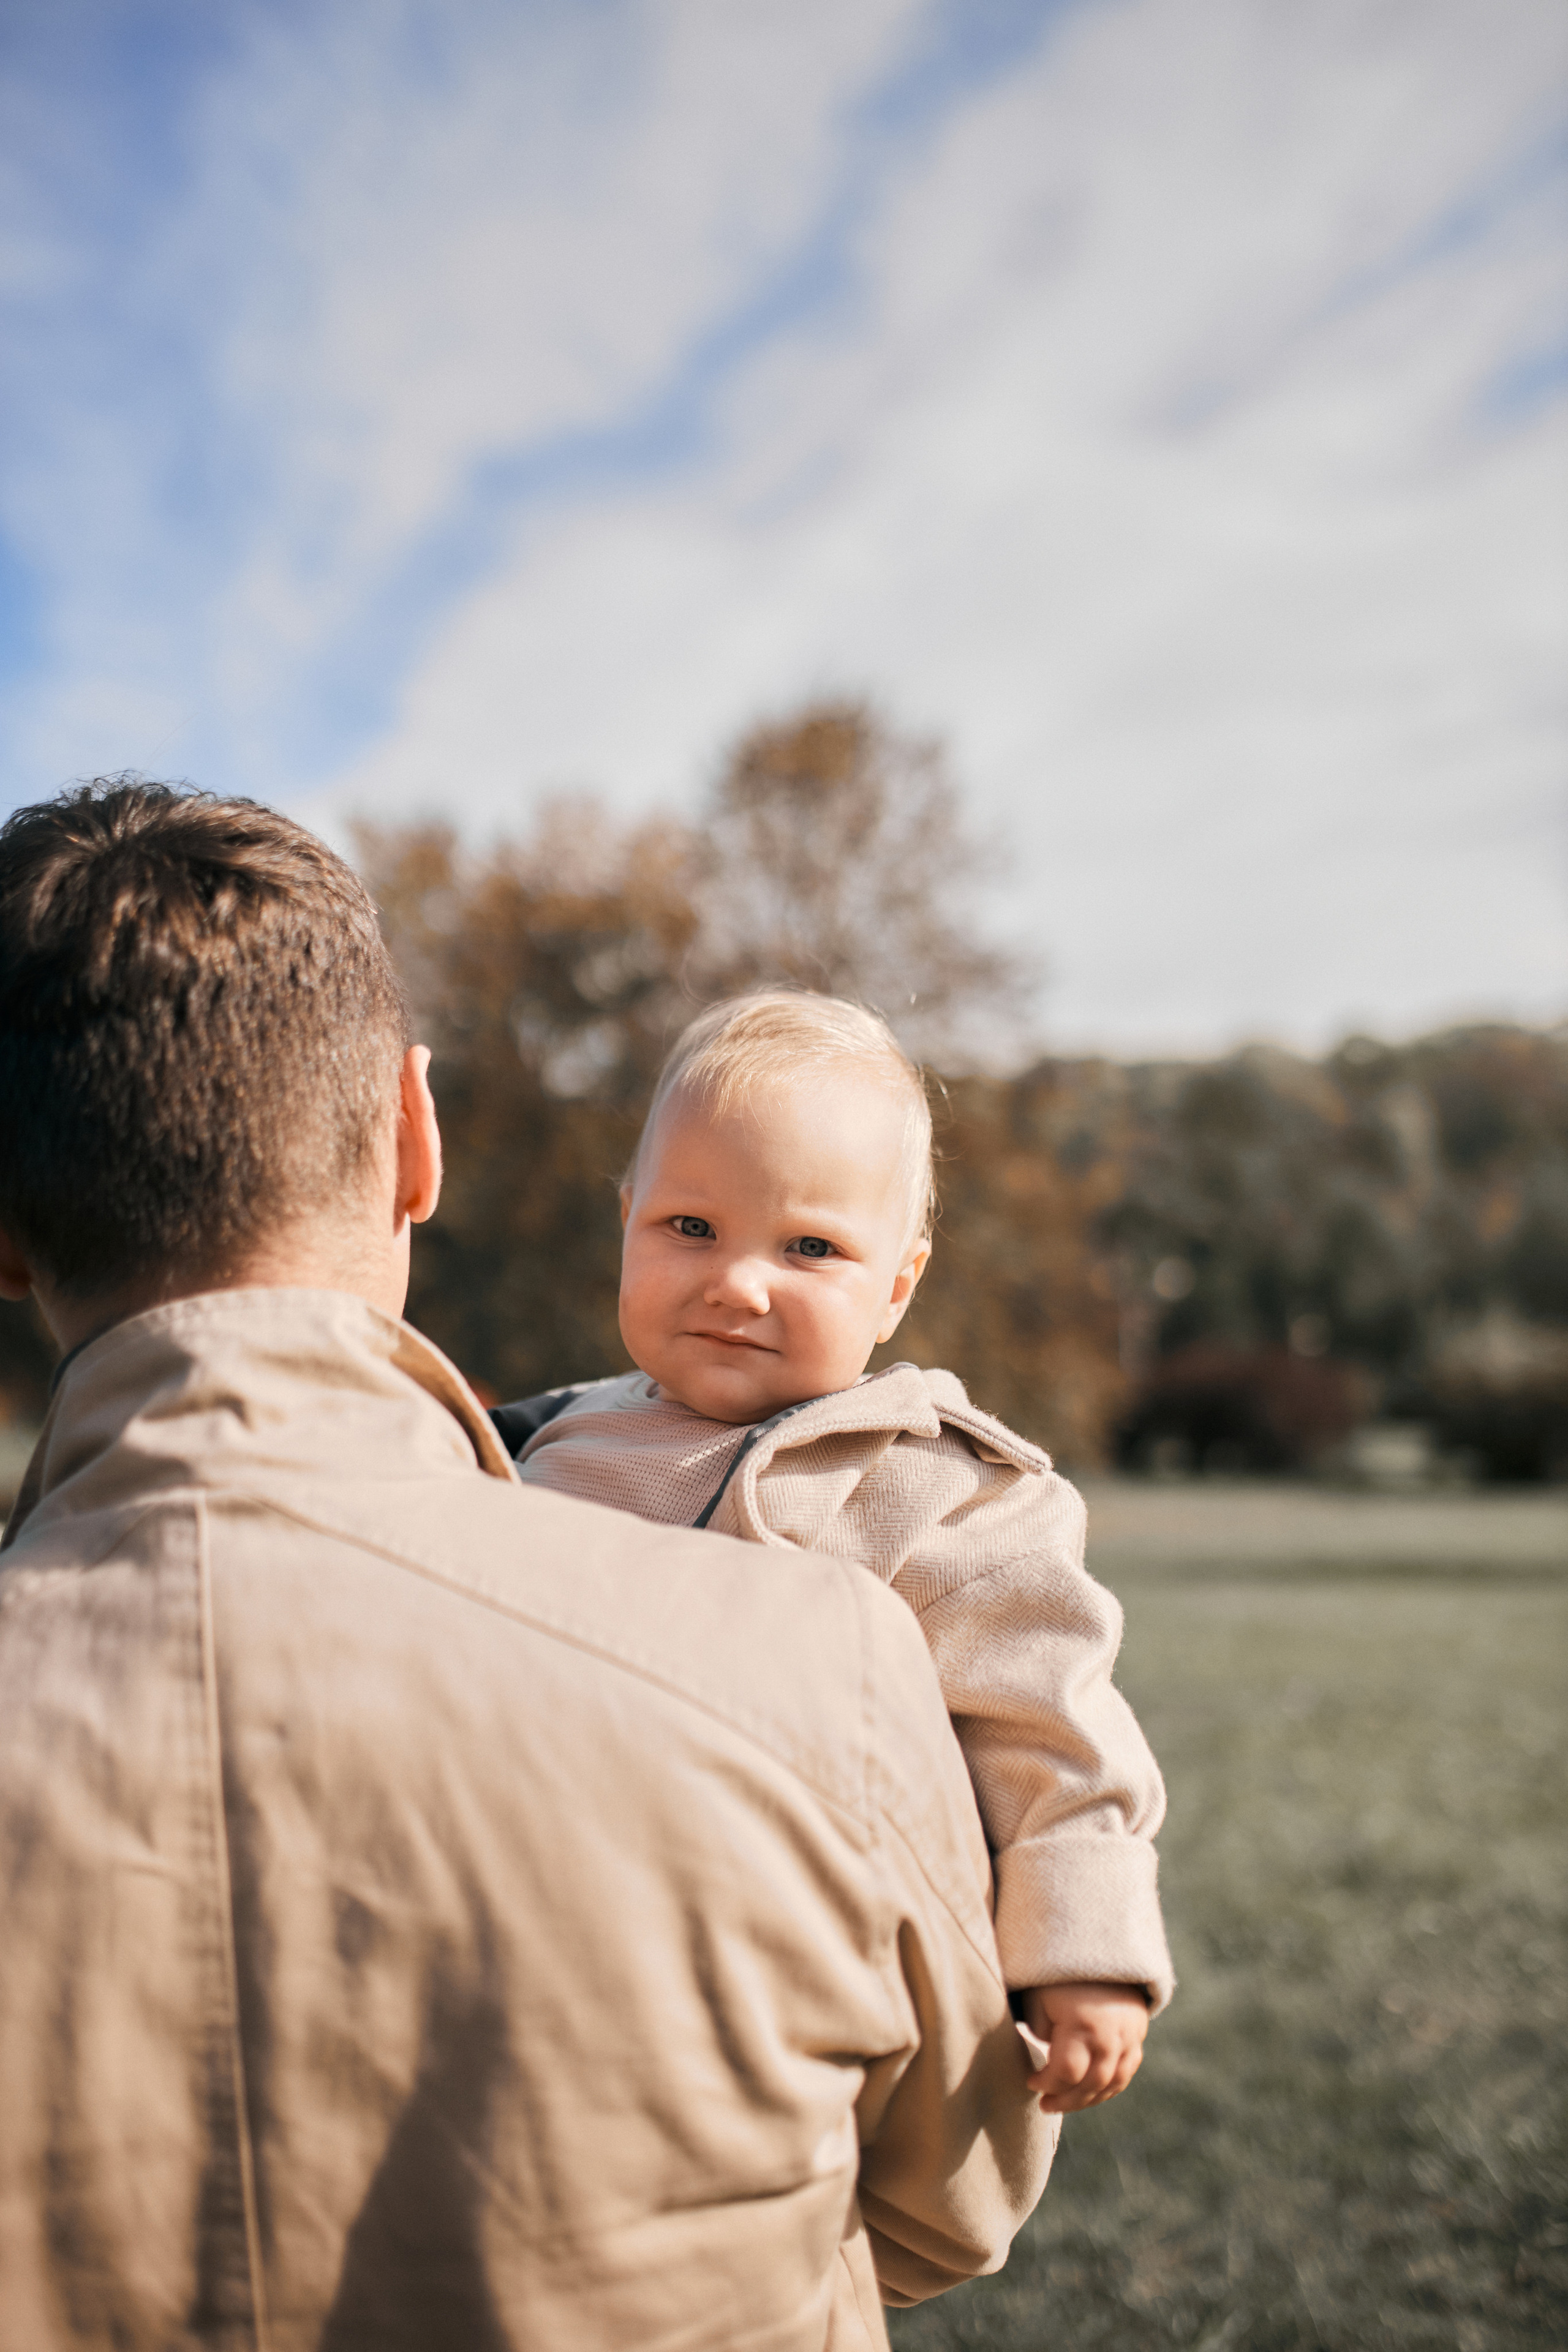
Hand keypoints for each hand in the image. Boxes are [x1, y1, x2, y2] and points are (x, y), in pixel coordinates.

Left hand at [1022, 1981, 1148, 2112]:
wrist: (1098, 1948)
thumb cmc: (1058, 1976)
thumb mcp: (1040, 1999)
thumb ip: (1042, 2033)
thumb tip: (1051, 2064)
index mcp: (1081, 2022)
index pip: (1066, 2071)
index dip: (1047, 2083)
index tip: (1030, 2082)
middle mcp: (1110, 2033)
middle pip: (1091, 2084)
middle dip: (1066, 2100)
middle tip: (1045, 2104)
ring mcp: (1129, 2036)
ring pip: (1112, 2083)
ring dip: (1088, 2100)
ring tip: (1066, 2102)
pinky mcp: (1138, 2034)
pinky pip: (1127, 2073)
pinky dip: (1109, 2088)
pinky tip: (1090, 2092)